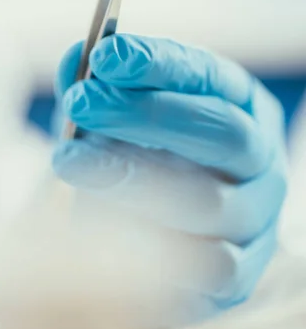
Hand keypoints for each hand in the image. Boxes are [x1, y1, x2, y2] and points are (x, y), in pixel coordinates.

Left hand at [52, 35, 287, 325]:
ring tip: (69, 164)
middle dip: (146, 114)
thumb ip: (97, 88)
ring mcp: (256, 216)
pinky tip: (99, 226)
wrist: (150, 230)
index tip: (106, 55)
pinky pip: (205, 266)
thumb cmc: (136, 157)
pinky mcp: (240, 273)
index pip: (209, 74)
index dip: (159, 63)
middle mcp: (259, 157)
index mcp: (239, 104)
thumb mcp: (115, 117)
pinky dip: (150, 245)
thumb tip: (76, 58)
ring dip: (132, 181)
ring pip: (209, 200)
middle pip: (221, 130)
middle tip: (80, 103)